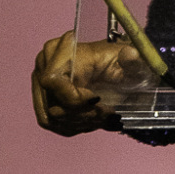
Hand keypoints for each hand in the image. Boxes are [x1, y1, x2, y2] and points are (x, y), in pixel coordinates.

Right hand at [31, 31, 151, 135]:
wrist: (118, 70)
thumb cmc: (123, 63)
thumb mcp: (133, 62)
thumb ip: (133, 60)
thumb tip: (131, 54)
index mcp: (61, 48)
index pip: (51, 81)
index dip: (73, 98)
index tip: (97, 100)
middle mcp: (45, 64)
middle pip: (53, 104)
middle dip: (83, 114)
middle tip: (108, 113)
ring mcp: (40, 83)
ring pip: (53, 117)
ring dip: (82, 122)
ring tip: (103, 116)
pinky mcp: (43, 99)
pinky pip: (52, 123)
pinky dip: (75, 125)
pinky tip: (93, 119)